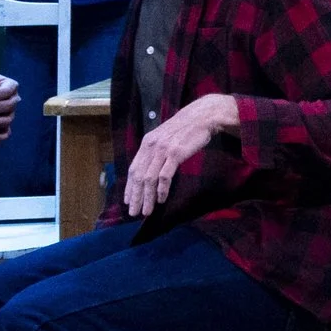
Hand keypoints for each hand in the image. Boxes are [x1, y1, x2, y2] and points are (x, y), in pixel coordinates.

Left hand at [122, 92, 236, 216]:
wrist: (202, 117)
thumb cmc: (186, 129)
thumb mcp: (165, 137)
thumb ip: (156, 151)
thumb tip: (150, 169)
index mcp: (147, 143)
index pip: (133, 169)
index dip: (129, 187)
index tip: (128, 201)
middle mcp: (151, 147)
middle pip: (139, 176)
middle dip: (136, 197)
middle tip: (134, 213)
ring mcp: (163, 150)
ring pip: (150, 179)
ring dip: (147, 197)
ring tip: (147, 211)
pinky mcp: (175, 154)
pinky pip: (165, 176)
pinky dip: (162, 190)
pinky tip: (161, 199)